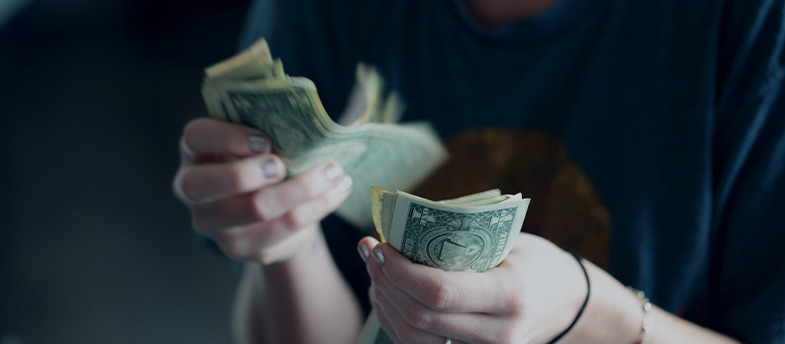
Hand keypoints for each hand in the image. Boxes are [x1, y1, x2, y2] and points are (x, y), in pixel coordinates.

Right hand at [173, 118, 352, 262]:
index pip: (195, 138)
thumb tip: (305, 117)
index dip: (226, 137)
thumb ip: (266, 127)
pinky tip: (338, 189)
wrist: (271, 213)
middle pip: (204, 185)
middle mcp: (194, 192)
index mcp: (196, 153)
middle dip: (247, 173)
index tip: (264, 139)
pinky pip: (285, 228)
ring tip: (334, 171)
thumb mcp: (256, 141)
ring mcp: (215, 225)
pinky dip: (318, 206)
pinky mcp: (243, 248)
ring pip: (255, 208)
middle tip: (283, 165)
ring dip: (302, 187)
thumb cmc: (262, 161)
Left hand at [358, 233, 587, 343]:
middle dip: (385, 282)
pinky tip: (388, 293)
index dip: (400, 271)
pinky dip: (396, 320)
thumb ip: (461, 238)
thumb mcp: (509, 242)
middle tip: (371, 251)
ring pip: (413, 338)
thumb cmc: (537, 263)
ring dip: (385, 302)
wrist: (569, 305)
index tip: (382, 245)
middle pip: (419, 317)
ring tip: (376, 270)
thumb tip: (401, 228)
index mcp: (509, 294)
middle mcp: (497, 332)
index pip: (439, 292)